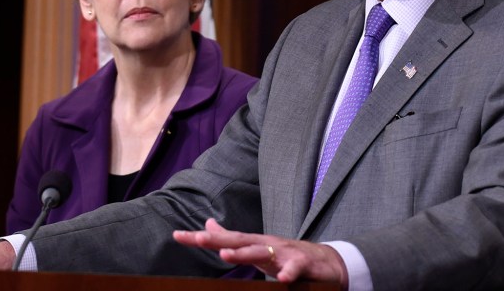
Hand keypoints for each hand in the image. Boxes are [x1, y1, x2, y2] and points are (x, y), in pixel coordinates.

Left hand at [173, 218, 347, 287]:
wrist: (326, 262)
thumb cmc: (287, 255)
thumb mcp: (257, 246)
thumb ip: (231, 237)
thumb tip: (208, 224)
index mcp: (253, 242)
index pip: (223, 238)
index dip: (200, 237)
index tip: (177, 235)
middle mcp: (266, 243)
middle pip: (239, 240)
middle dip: (218, 240)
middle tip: (198, 239)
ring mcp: (284, 252)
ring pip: (262, 252)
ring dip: (244, 254)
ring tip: (226, 255)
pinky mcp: (302, 264)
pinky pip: (294, 269)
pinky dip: (287, 273)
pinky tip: (280, 280)